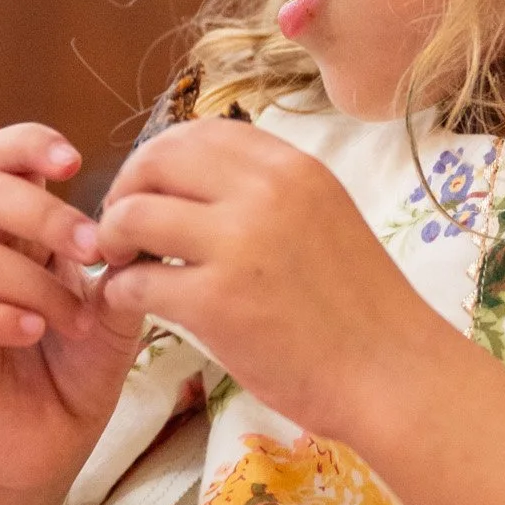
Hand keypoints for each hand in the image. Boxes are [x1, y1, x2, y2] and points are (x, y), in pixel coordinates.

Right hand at [0, 125, 143, 501]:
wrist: (56, 443)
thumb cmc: (83, 368)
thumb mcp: (117, 313)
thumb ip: (123, 269)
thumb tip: (136, 225)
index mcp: (18, 233)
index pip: (3, 162)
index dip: (29, 145)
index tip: (75, 162)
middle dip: (47, 215)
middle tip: (94, 250)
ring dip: (40, 287)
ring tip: (77, 324)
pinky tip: (34, 332)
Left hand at [94, 120, 428, 440]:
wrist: (392, 372)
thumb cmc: (362, 308)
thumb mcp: (325, 218)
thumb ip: (270, 193)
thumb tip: (202, 182)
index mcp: (295, 168)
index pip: (199, 132)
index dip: (158, 158)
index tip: (151, 191)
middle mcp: (266, 192)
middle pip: (156, 161)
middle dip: (125, 191)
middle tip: (123, 230)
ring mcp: (239, 245)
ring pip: (133, 215)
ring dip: (112, 240)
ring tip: (123, 267)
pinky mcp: (217, 302)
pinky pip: (136, 282)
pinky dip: (118, 292)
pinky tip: (128, 304)